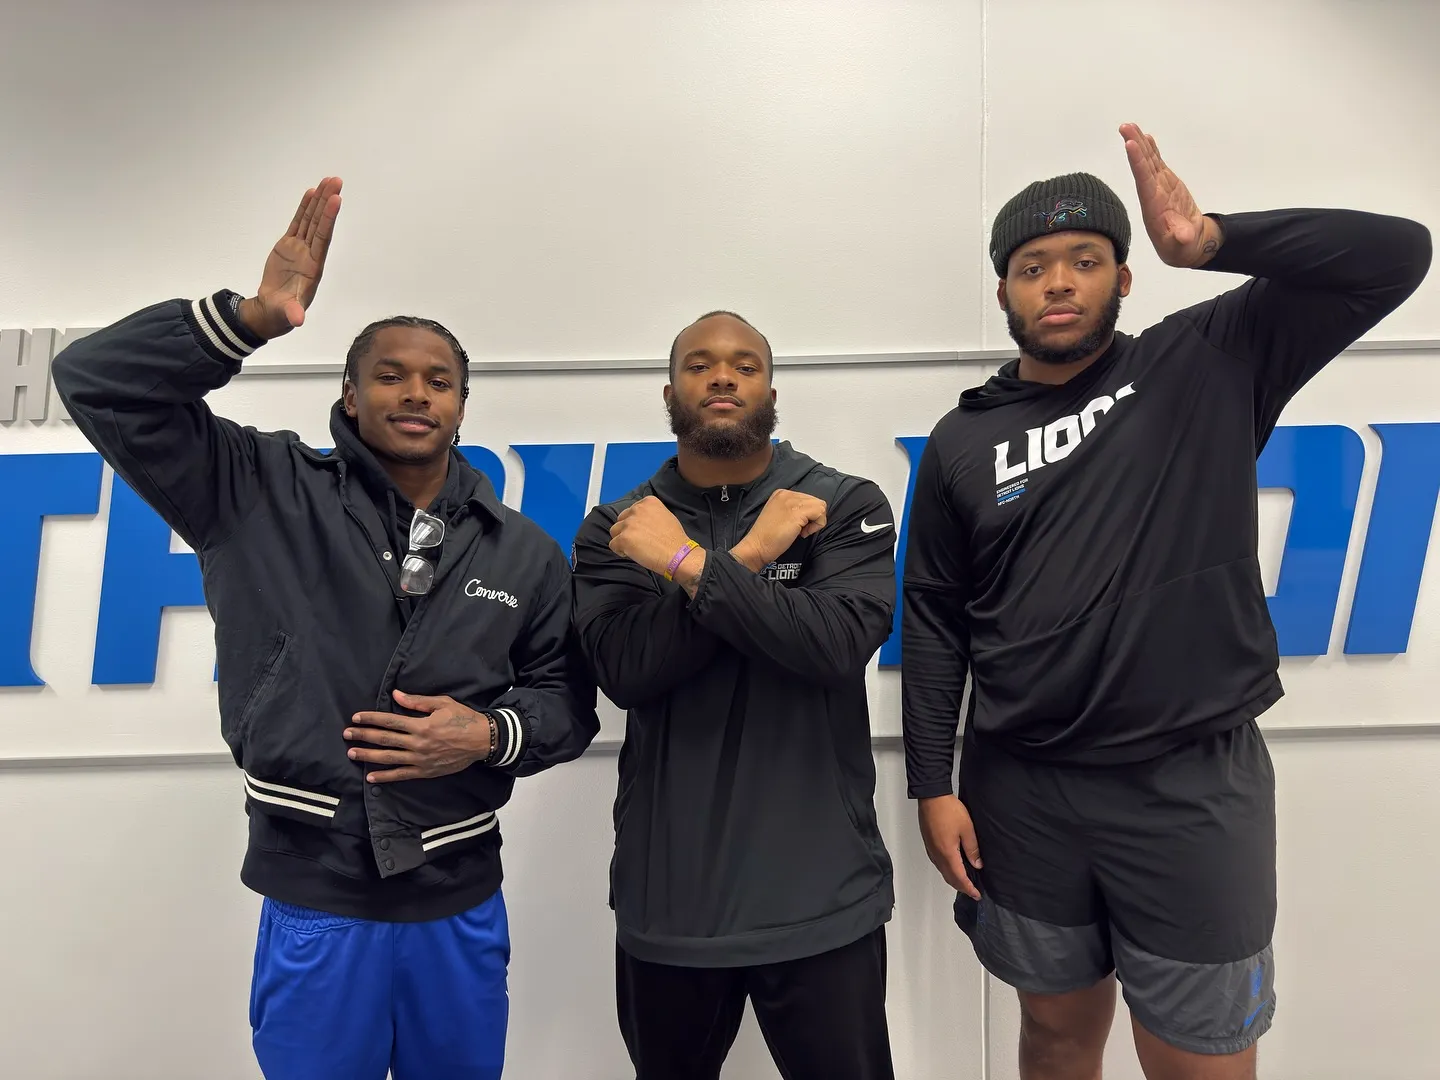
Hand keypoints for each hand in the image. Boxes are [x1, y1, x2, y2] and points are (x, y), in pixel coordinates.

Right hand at [237, 176, 343, 340]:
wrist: (273, 309)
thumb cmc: (283, 312)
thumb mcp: (287, 314)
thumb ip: (293, 313)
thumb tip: (298, 320)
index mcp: (313, 267)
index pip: (322, 238)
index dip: (328, 219)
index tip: (336, 200)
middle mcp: (310, 254)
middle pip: (320, 223)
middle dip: (328, 202)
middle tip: (336, 181)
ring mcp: (300, 248)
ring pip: (311, 220)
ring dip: (319, 201)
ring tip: (327, 181)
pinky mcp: (288, 246)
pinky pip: (298, 223)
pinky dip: (305, 208)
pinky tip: (311, 193)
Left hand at [344, 689, 490, 782]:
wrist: (482, 741)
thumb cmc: (463, 718)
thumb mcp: (442, 704)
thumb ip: (417, 701)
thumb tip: (396, 694)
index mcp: (420, 724)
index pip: (389, 720)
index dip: (371, 718)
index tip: (356, 717)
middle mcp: (417, 742)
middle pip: (384, 739)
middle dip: (363, 736)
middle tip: (346, 734)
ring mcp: (420, 759)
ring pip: (388, 758)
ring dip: (368, 756)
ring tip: (352, 753)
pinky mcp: (425, 771)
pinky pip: (401, 775)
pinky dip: (385, 777)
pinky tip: (371, 777)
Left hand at [609, 496, 700, 577]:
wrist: (679, 554)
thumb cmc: (675, 539)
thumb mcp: (665, 515)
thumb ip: (650, 514)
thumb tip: (639, 520)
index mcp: (648, 501)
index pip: (631, 511)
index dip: (635, 523)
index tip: (644, 532)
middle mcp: (637, 509)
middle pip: (620, 520)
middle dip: (627, 530)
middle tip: (639, 541)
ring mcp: (629, 524)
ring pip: (614, 531)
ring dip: (622, 540)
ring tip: (636, 548)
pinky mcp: (624, 538)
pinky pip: (613, 545)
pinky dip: (621, 551)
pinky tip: (634, 554)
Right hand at [731, 490, 826, 571]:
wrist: (757, 546)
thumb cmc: (768, 537)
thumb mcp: (780, 515)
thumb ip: (793, 509)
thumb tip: (812, 513)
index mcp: (781, 494)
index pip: (807, 499)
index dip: (806, 514)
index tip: (796, 526)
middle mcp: (787, 494)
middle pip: (815, 501)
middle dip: (812, 517)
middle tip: (799, 530)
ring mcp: (792, 501)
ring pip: (820, 506)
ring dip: (815, 521)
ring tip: (801, 531)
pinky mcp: (797, 512)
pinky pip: (820, 513)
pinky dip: (816, 526)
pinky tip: (803, 533)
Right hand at [918, 795, 982, 900]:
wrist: (931, 797)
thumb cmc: (949, 810)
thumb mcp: (967, 829)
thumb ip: (972, 849)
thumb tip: (977, 864)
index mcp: (947, 853)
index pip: (959, 877)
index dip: (968, 888)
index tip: (976, 894)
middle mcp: (937, 854)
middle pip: (949, 877)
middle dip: (961, 886)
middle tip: (972, 891)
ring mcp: (931, 849)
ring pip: (942, 871)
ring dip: (953, 879)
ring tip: (964, 881)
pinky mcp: (929, 843)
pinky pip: (938, 863)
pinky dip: (946, 870)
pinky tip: (952, 866)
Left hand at [1120, 123, 1221, 268]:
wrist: (1185, 244)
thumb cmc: (1182, 246)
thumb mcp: (1183, 245)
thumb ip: (1182, 239)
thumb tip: (1184, 236)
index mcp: (1153, 206)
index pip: (1144, 180)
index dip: (1138, 162)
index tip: (1131, 145)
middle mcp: (1152, 194)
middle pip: (1141, 166)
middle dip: (1134, 146)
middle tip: (1125, 127)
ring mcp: (1158, 187)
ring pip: (1147, 161)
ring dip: (1139, 143)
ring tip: (1130, 125)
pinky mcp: (1166, 184)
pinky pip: (1156, 164)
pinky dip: (1151, 151)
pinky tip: (1145, 137)